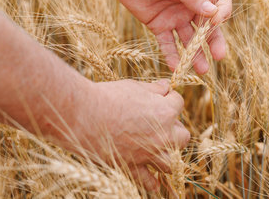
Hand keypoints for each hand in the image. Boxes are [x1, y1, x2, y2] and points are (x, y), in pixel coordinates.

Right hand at [60, 79, 189, 190]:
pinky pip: (149, 181)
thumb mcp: (134, 86)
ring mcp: (149, 153)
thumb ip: (154, 88)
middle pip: (183, 136)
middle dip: (175, 129)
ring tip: (160, 149)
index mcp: (165, 111)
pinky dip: (152, 182)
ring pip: (172, 162)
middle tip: (162, 124)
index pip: (178, 103)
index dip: (170, 99)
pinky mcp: (133, 167)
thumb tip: (166, 86)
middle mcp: (163, 135)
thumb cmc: (109, 96)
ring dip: (169, 155)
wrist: (84, 115)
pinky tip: (154, 182)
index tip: (162, 98)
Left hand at [99, 0, 231, 73]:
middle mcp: (189, 5)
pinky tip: (177, 67)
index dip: (222, 13)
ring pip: (189, 39)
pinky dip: (172, 56)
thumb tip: (213, 13)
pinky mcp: (158, 25)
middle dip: (214, 41)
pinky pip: (168, 44)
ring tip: (201, 69)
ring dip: (195, 54)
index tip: (217, 21)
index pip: (219, 3)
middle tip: (218, 56)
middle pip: (207, 26)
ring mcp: (174, 16)